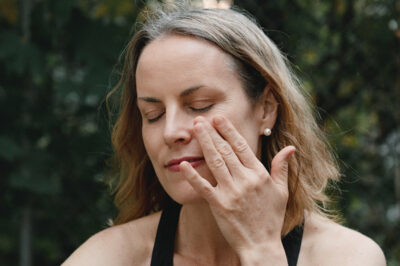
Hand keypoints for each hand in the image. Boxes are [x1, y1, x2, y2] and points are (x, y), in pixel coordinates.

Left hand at [179, 115, 294, 263]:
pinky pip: (203, 187)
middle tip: (200, 119)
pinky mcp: (219, 205)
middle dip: (212, 132)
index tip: (218, 118)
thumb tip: (290, 148)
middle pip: (225, 150)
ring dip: (204, 144)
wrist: (262, 246)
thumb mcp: (282, 192)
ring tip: (195, 129)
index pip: (242, 147)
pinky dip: (193, 176)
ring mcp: (231, 192)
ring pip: (215, 162)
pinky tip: (183, 164)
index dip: (228, 131)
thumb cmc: (271, 218)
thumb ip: (282, 168)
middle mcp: (245, 180)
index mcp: (259, 174)